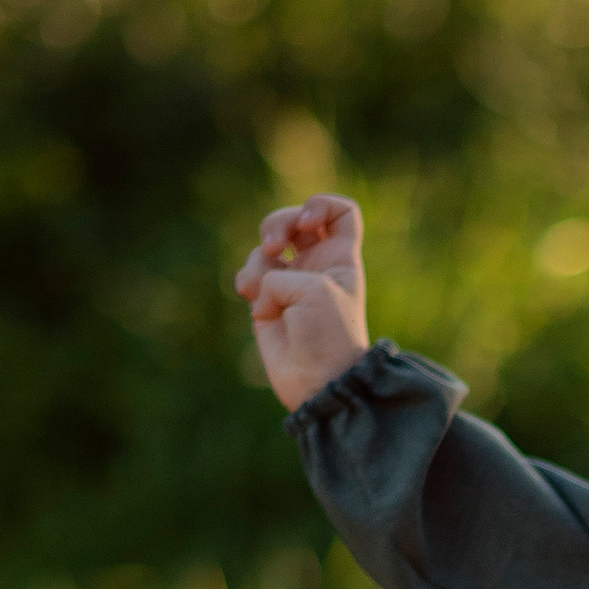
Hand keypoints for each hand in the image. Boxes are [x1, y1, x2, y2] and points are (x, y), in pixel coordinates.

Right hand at [235, 192, 369, 408]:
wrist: (317, 382)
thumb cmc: (327, 336)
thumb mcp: (314, 290)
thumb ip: (281, 272)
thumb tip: (260, 289)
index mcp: (340, 258)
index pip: (339, 212)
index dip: (321, 206)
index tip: (309, 224)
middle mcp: (317, 265)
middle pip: (293, 220)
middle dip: (277, 224)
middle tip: (274, 247)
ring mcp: (291, 282)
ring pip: (265, 248)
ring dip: (259, 261)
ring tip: (262, 289)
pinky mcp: (268, 300)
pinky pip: (250, 274)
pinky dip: (247, 282)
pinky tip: (255, 305)